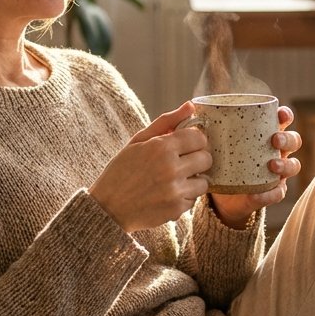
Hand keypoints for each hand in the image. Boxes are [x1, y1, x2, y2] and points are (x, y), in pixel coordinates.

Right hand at [89, 102, 211, 232]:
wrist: (108, 208)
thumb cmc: (122, 171)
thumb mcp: (138, 141)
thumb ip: (166, 122)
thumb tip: (191, 105)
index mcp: (161, 147)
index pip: (199, 138)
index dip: (194, 141)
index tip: (186, 146)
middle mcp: (171, 168)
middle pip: (206, 158)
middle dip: (197, 159)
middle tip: (183, 163)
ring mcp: (175, 190)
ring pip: (204, 182)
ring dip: (193, 181)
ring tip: (175, 181)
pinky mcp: (176, 209)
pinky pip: (194, 199)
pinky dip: (184, 197)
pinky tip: (168, 195)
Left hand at [210, 106, 301, 228]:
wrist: (221, 195)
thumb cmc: (220, 160)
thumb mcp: (213, 143)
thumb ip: (205, 126)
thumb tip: (190, 106)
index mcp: (265, 134)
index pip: (282, 120)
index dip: (285, 115)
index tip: (280, 115)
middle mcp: (276, 151)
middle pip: (294, 140)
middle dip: (287, 138)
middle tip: (274, 140)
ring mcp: (277, 172)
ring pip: (293, 166)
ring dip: (286, 164)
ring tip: (271, 165)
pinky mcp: (271, 192)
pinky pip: (278, 192)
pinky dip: (270, 193)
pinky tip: (259, 194)